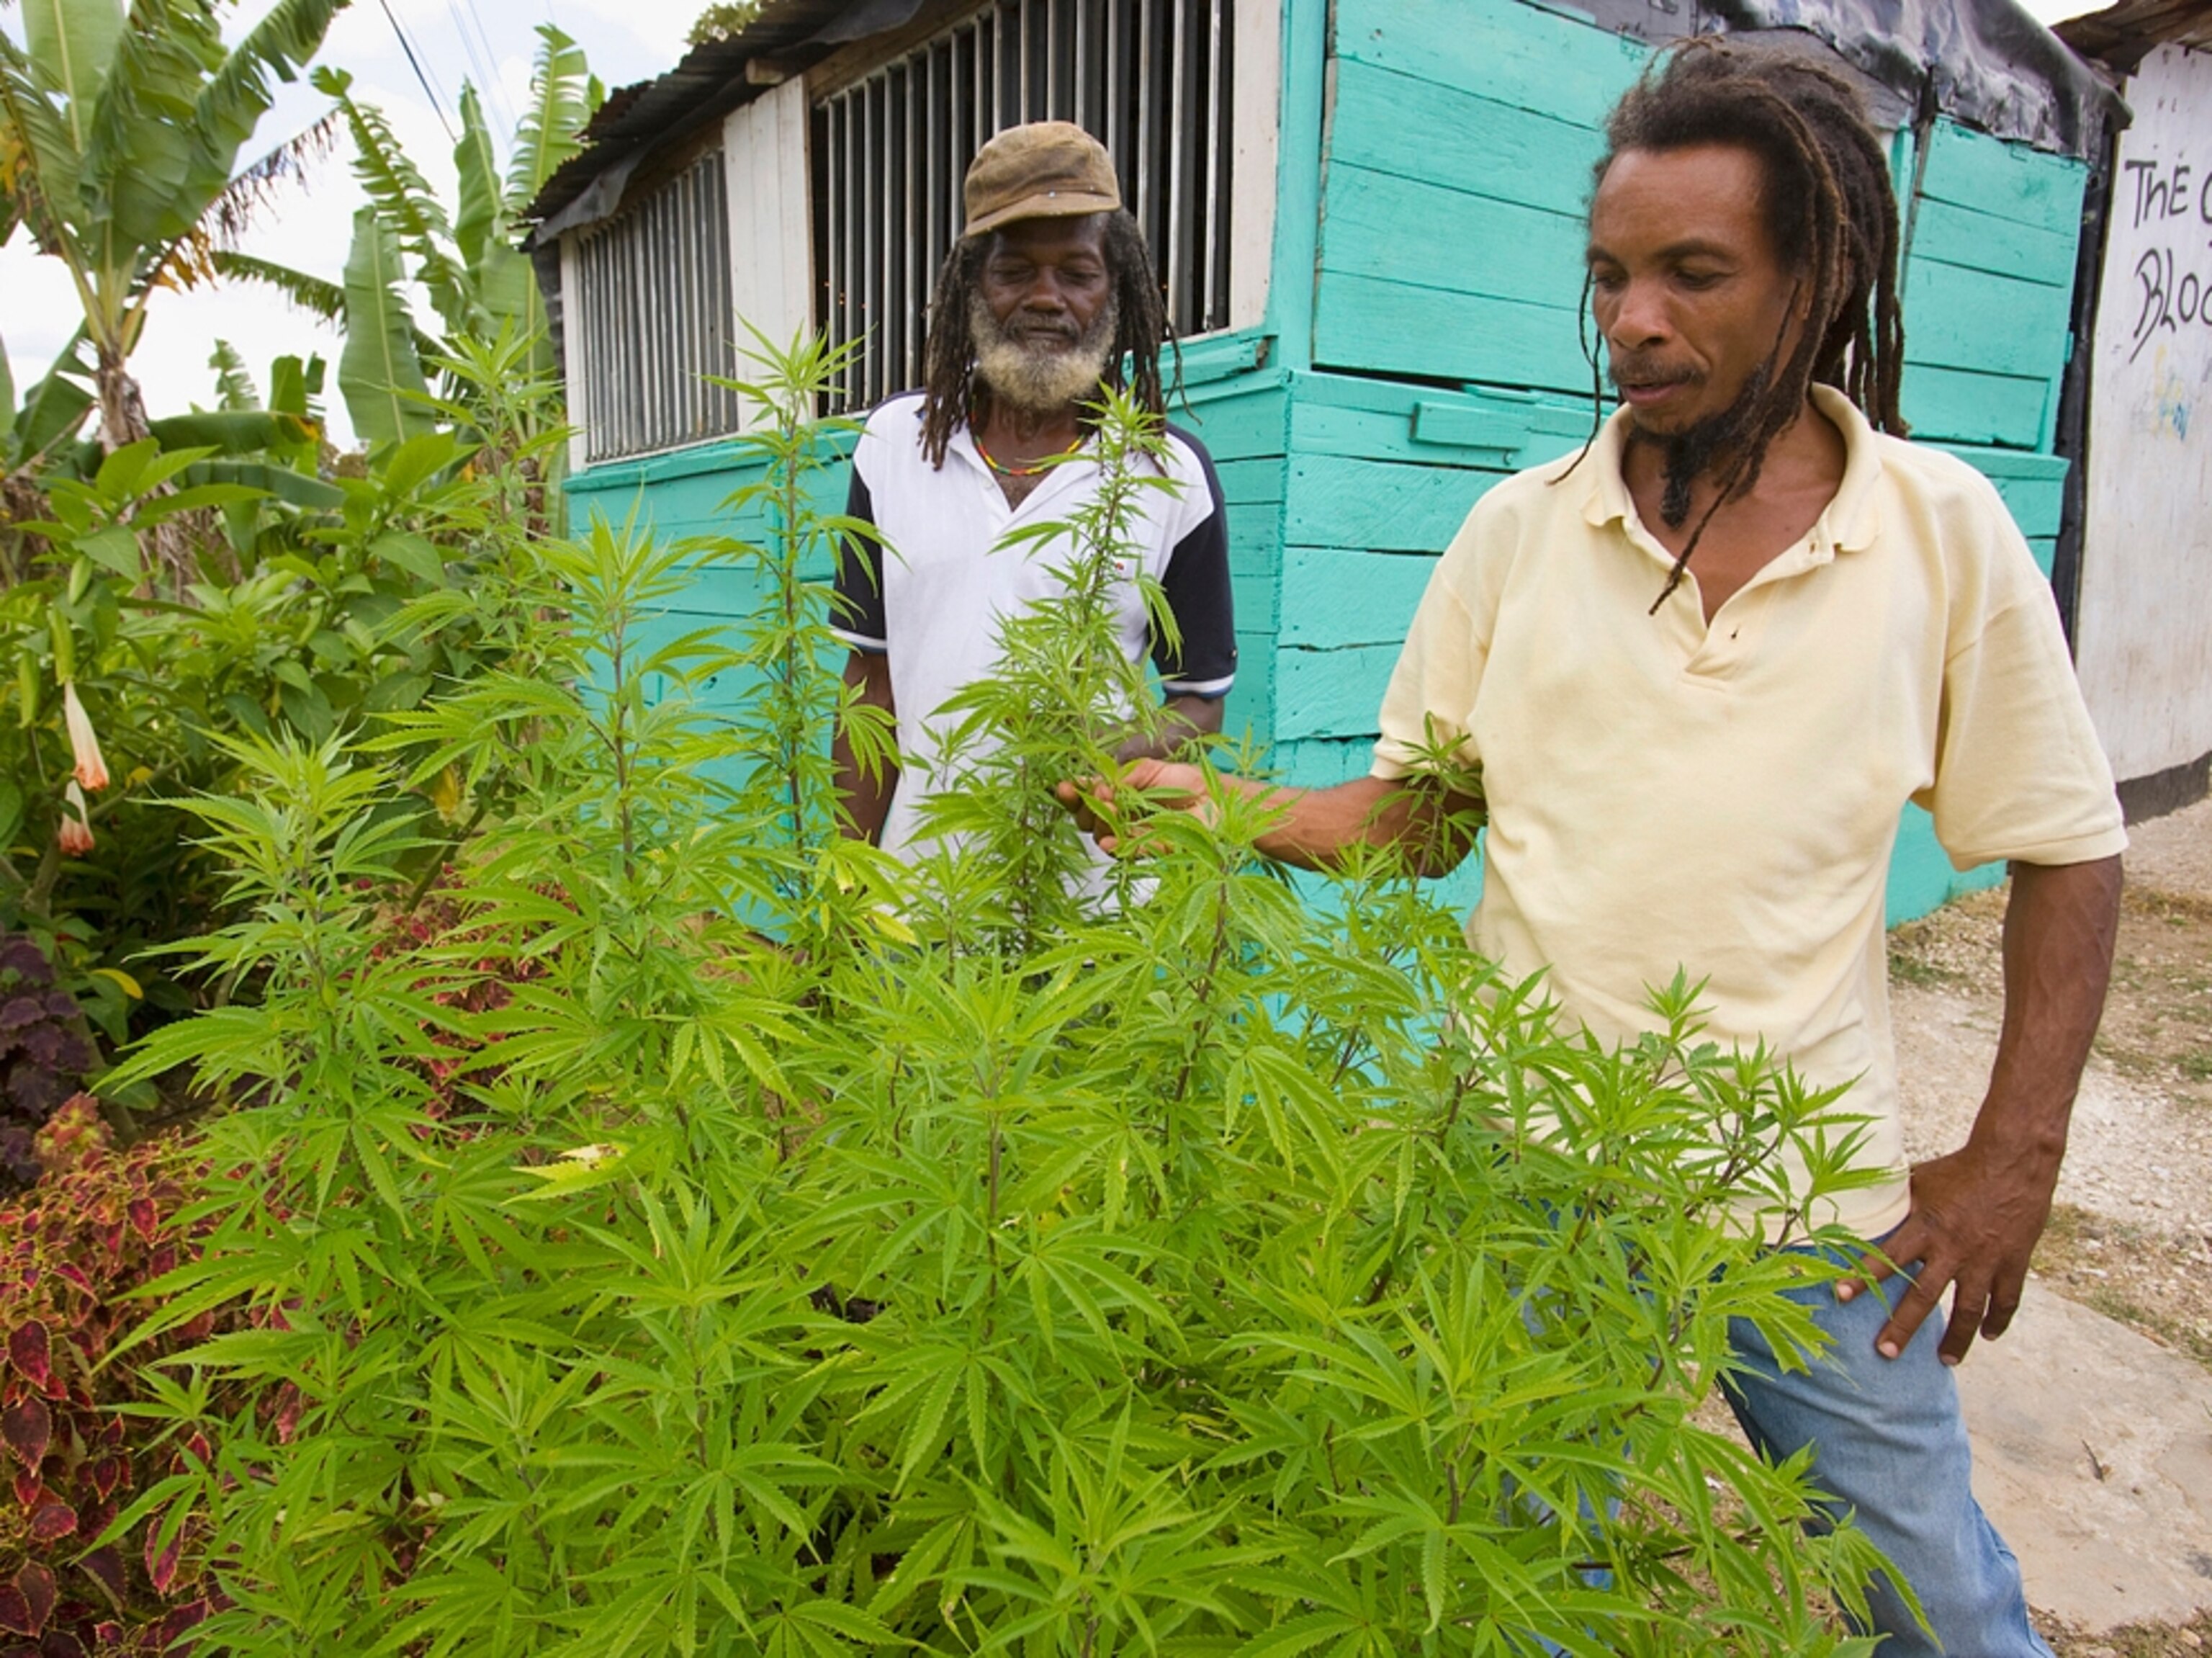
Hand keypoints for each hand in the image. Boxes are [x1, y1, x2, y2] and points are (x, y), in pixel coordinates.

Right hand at [1053, 759, 1206, 853]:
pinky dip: (1114, 847)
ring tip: (1107, 809)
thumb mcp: (1148, 769)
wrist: (1217, 798)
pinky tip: (1107, 840)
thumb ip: (1121, 777)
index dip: (1073, 794)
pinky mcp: (1149, 850)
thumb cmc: (1186, 781)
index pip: (1087, 798)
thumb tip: (1096, 788)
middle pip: (1087, 819)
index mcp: (1118, 795)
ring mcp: (1133, 835)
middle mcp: (1121, 817)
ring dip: (1098, 823)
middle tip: (1097, 797)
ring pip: (1102, 836)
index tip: (1065, 787)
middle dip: (1084, 808)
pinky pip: (1127, 852)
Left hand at [1834, 1139, 2059, 1365]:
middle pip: (1923, 1296)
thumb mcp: (1921, 1182)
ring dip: (1956, 1339)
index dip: (1862, 1277)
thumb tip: (1864, 1210)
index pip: (1887, 1256)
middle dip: (1903, 1327)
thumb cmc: (1960, 1169)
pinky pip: (2006, 1301)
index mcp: (1925, 1226)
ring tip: (1945, 1361)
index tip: (1839, 1297)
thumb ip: (1898, 1205)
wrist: (2014, 1162)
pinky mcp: (2014, 1263)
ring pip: (1969, 1310)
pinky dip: (1997, 1321)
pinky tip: (1988, 1336)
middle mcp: (1954, 1248)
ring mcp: (1986, 1260)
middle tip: (1885, 1353)